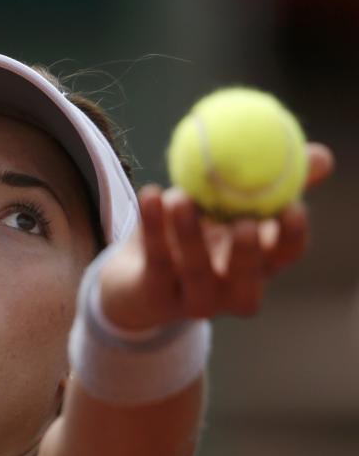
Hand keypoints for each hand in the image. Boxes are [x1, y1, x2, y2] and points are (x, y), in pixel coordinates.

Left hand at [99, 143, 335, 330]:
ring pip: (195, 271)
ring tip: (180, 197)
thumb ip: (270, 182)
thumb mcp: (232, 207)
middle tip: (244, 223)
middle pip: (246, 279)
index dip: (291, 236)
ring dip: (189, 235)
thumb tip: (319, 156)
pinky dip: (151, 226)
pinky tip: (151, 193)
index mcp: (258, 266)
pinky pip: (155, 260)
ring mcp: (193, 299)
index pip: (285, 256)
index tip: (292, 207)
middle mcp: (230, 291)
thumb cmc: (197, 234)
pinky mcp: (155, 296)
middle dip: (247, 253)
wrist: (136, 277)